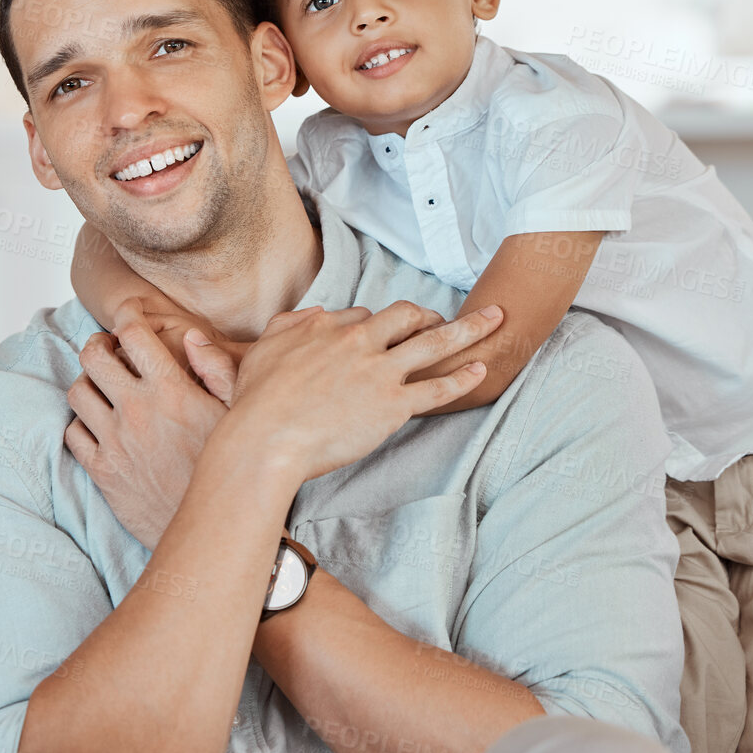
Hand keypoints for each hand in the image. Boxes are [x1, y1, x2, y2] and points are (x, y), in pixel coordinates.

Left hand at [65, 300, 231, 547]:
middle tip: (109, 348)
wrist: (214, 526)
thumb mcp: (237, 413)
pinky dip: (81, 422)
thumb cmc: (230, 467)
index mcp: (170, 390)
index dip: (128, 315)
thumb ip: (217, 369)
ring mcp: (114, 441)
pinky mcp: (102, 471)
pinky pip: (73, 433)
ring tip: (102, 386)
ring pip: (77, 392)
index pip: (133, 333)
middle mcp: (136, 410)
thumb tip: (192, 336)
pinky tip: (98, 424)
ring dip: (87, 382)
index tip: (129, 316)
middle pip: (93, 356)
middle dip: (98, 344)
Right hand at [224, 301, 502, 482]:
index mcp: (326, 328)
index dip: (376, 325)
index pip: (362, 316)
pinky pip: (438, 387)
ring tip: (495, 320)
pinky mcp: (394, 404)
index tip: (382, 335)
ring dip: (469, 329)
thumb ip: (288, 326)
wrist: (266, 438)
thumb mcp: (262, 350)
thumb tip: (314, 314)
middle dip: (427, 315)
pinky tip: (482, 369)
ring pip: (434, 343)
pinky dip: (464, 378)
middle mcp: (358, 342)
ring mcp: (379, 372)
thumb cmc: (257, 402)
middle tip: (443, 320)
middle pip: (405, 315)